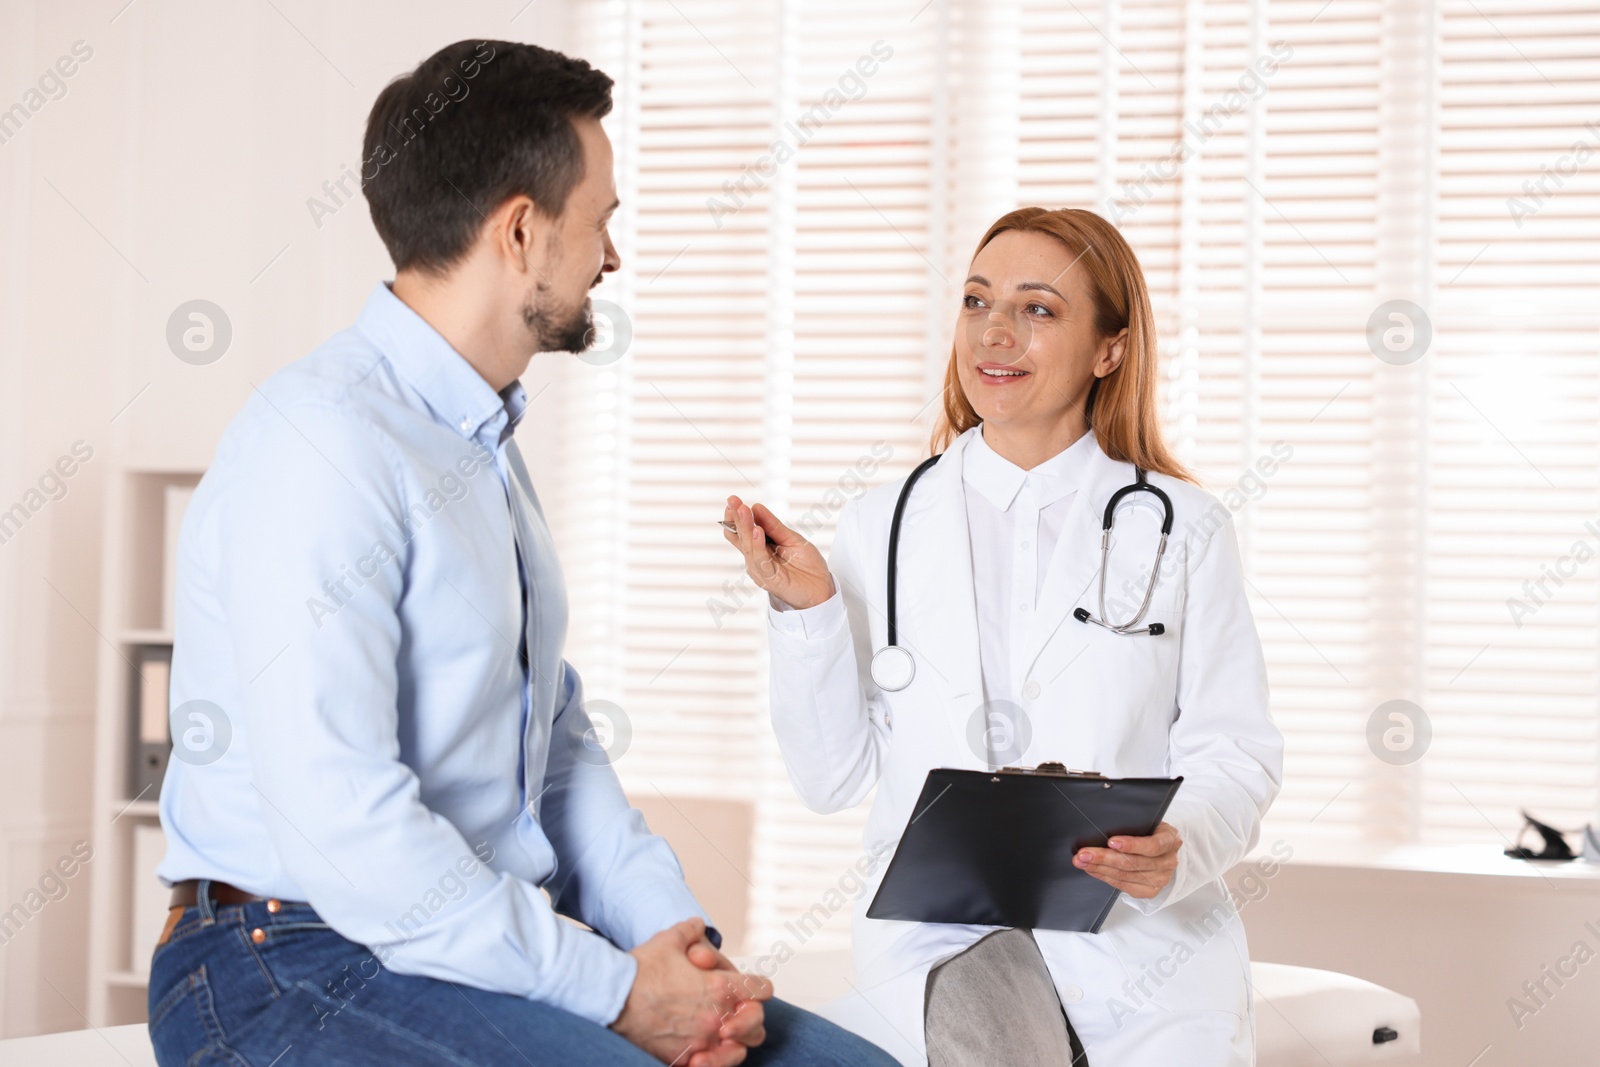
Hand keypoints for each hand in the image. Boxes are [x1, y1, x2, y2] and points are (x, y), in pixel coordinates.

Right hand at [610, 919, 770, 1066]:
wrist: (613, 997)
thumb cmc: (641, 969)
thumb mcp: (668, 940)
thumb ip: (689, 931)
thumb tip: (696, 925)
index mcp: (720, 987)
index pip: (761, 989)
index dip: (758, 986)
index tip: (750, 987)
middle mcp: (716, 1018)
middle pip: (757, 1025)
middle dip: (751, 1017)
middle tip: (736, 1011)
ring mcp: (701, 1042)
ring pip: (739, 1050)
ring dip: (735, 1041)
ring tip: (722, 1033)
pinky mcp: (683, 1059)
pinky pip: (712, 1066)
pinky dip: (712, 1060)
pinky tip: (704, 1052)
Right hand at [722, 496, 834, 609]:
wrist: (822, 589)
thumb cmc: (807, 566)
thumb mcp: (792, 539)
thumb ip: (774, 526)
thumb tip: (756, 507)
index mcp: (760, 549)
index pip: (742, 532)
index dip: (735, 517)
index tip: (732, 500)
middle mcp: (757, 560)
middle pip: (742, 537)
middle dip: (737, 518)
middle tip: (733, 501)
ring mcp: (762, 571)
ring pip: (749, 548)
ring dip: (746, 528)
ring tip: (744, 511)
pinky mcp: (770, 580)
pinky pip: (761, 561)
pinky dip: (758, 546)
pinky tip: (757, 531)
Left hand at [1073, 822, 1181, 898]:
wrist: (1164, 852)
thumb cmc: (1152, 834)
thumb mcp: (1149, 824)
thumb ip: (1133, 826)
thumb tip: (1103, 827)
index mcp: (1170, 840)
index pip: (1152, 845)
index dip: (1131, 844)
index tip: (1111, 841)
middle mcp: (1168, 862)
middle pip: (1133, 863)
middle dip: (1105, 857)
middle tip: (1084, 853)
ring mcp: (1160, 879)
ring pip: (1125, 875)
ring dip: (1099, 868)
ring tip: (1082, 861)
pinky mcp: (1149, 891)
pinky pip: (1123, 885)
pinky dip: (1104, 876)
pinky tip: (1093, 869)